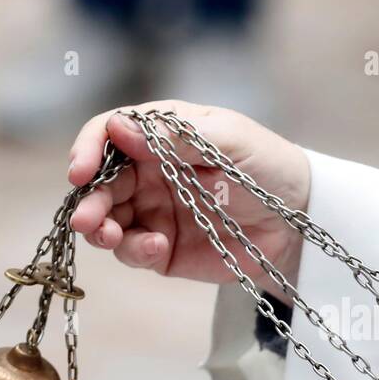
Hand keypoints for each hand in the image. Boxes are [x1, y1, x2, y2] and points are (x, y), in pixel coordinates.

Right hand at [67, 100, 309, 290]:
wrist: (298, 222)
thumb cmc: (269, 167)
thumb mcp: (228, 140)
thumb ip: (174, 136)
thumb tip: (119, 128)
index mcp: (162, 134)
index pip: (110, 133)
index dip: (89, 148)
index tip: (80, 171)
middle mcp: (150, 170)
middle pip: (100, 181)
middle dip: (88, 200)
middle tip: (87, 220)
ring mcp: (153, 210)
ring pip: (107, 219)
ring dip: (101, 230)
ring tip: (112, 238)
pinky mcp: (162, 248)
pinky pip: (133, 251)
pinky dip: (136, 251)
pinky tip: (158, 247)